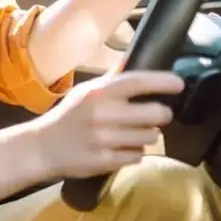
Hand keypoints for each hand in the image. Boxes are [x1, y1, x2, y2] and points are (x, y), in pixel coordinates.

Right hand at [31, 70, 184, 178]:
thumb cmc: (68, 117)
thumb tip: (132, 59)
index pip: (139, 81)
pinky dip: (134, 153)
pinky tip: (120, 148)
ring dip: (147, 136)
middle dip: (161, 115)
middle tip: (156, 116)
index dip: (163, 81)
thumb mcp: (85, 93)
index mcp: (99, 92)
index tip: (178, 83)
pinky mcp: (106, 161)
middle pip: (156, 113)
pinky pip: (138, 156)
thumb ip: (111, 79)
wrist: (42, 148)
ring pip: (150, 137)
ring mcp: (105, 139)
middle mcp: (103, 114)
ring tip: (133, 134)